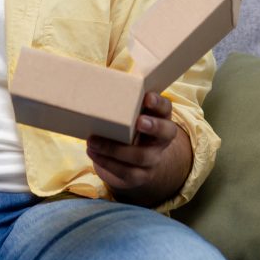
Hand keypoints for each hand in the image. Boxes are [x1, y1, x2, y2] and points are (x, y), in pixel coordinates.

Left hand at [86, 92, 192, 206]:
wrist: (134, 161)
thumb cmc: (127, 126)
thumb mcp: (130, 114)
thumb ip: (122, 102)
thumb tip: (96, 84)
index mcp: (160, 117)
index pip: (165, 108)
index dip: (158, 103)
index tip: (147, 97)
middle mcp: (161, 138)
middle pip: (166, 133)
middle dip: (153, 126)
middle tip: (139, 121)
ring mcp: (153, 158)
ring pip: (141, 156)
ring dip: (115, 149)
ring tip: (93, 140)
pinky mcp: (141, 175)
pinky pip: (127, 172)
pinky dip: (107, 162)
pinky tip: (93, 152)